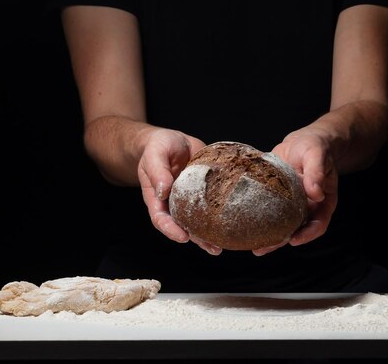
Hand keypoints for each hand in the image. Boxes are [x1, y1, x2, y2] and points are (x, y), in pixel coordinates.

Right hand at [136, 129, 222, 254]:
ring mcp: (189, 199)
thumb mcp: (155, 154)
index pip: (161, 218)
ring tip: (224, 245)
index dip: (171, 229)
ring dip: (210, 234)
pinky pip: (212, 204)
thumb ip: (157, 171)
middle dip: (197, 239)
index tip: (183, 238)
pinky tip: (232, 221)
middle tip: (213, 248)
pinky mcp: (205, 192)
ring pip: (199, 220)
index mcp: (157, 197)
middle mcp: (173, 202)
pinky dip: (221, 214)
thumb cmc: (158, 146)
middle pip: (183, 225)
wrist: (173, 140)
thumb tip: (164, 190)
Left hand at [253, 130, 337, 255]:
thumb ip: (316, 172)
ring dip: (268, 236)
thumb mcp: (317, 155)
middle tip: (262, 249)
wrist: (303, 140)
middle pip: (296, 229)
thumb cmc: (315, 146)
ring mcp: (291, 203)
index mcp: (322, 201)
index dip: (307, 234)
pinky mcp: (277, 197)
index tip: (294, 240)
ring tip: (252, 245)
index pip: (318, 224)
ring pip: (281, 224)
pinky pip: (268, 210)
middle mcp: (307, 206)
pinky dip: (259, 218)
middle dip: (280, 242)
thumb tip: (316, 193)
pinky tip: (245, 223)